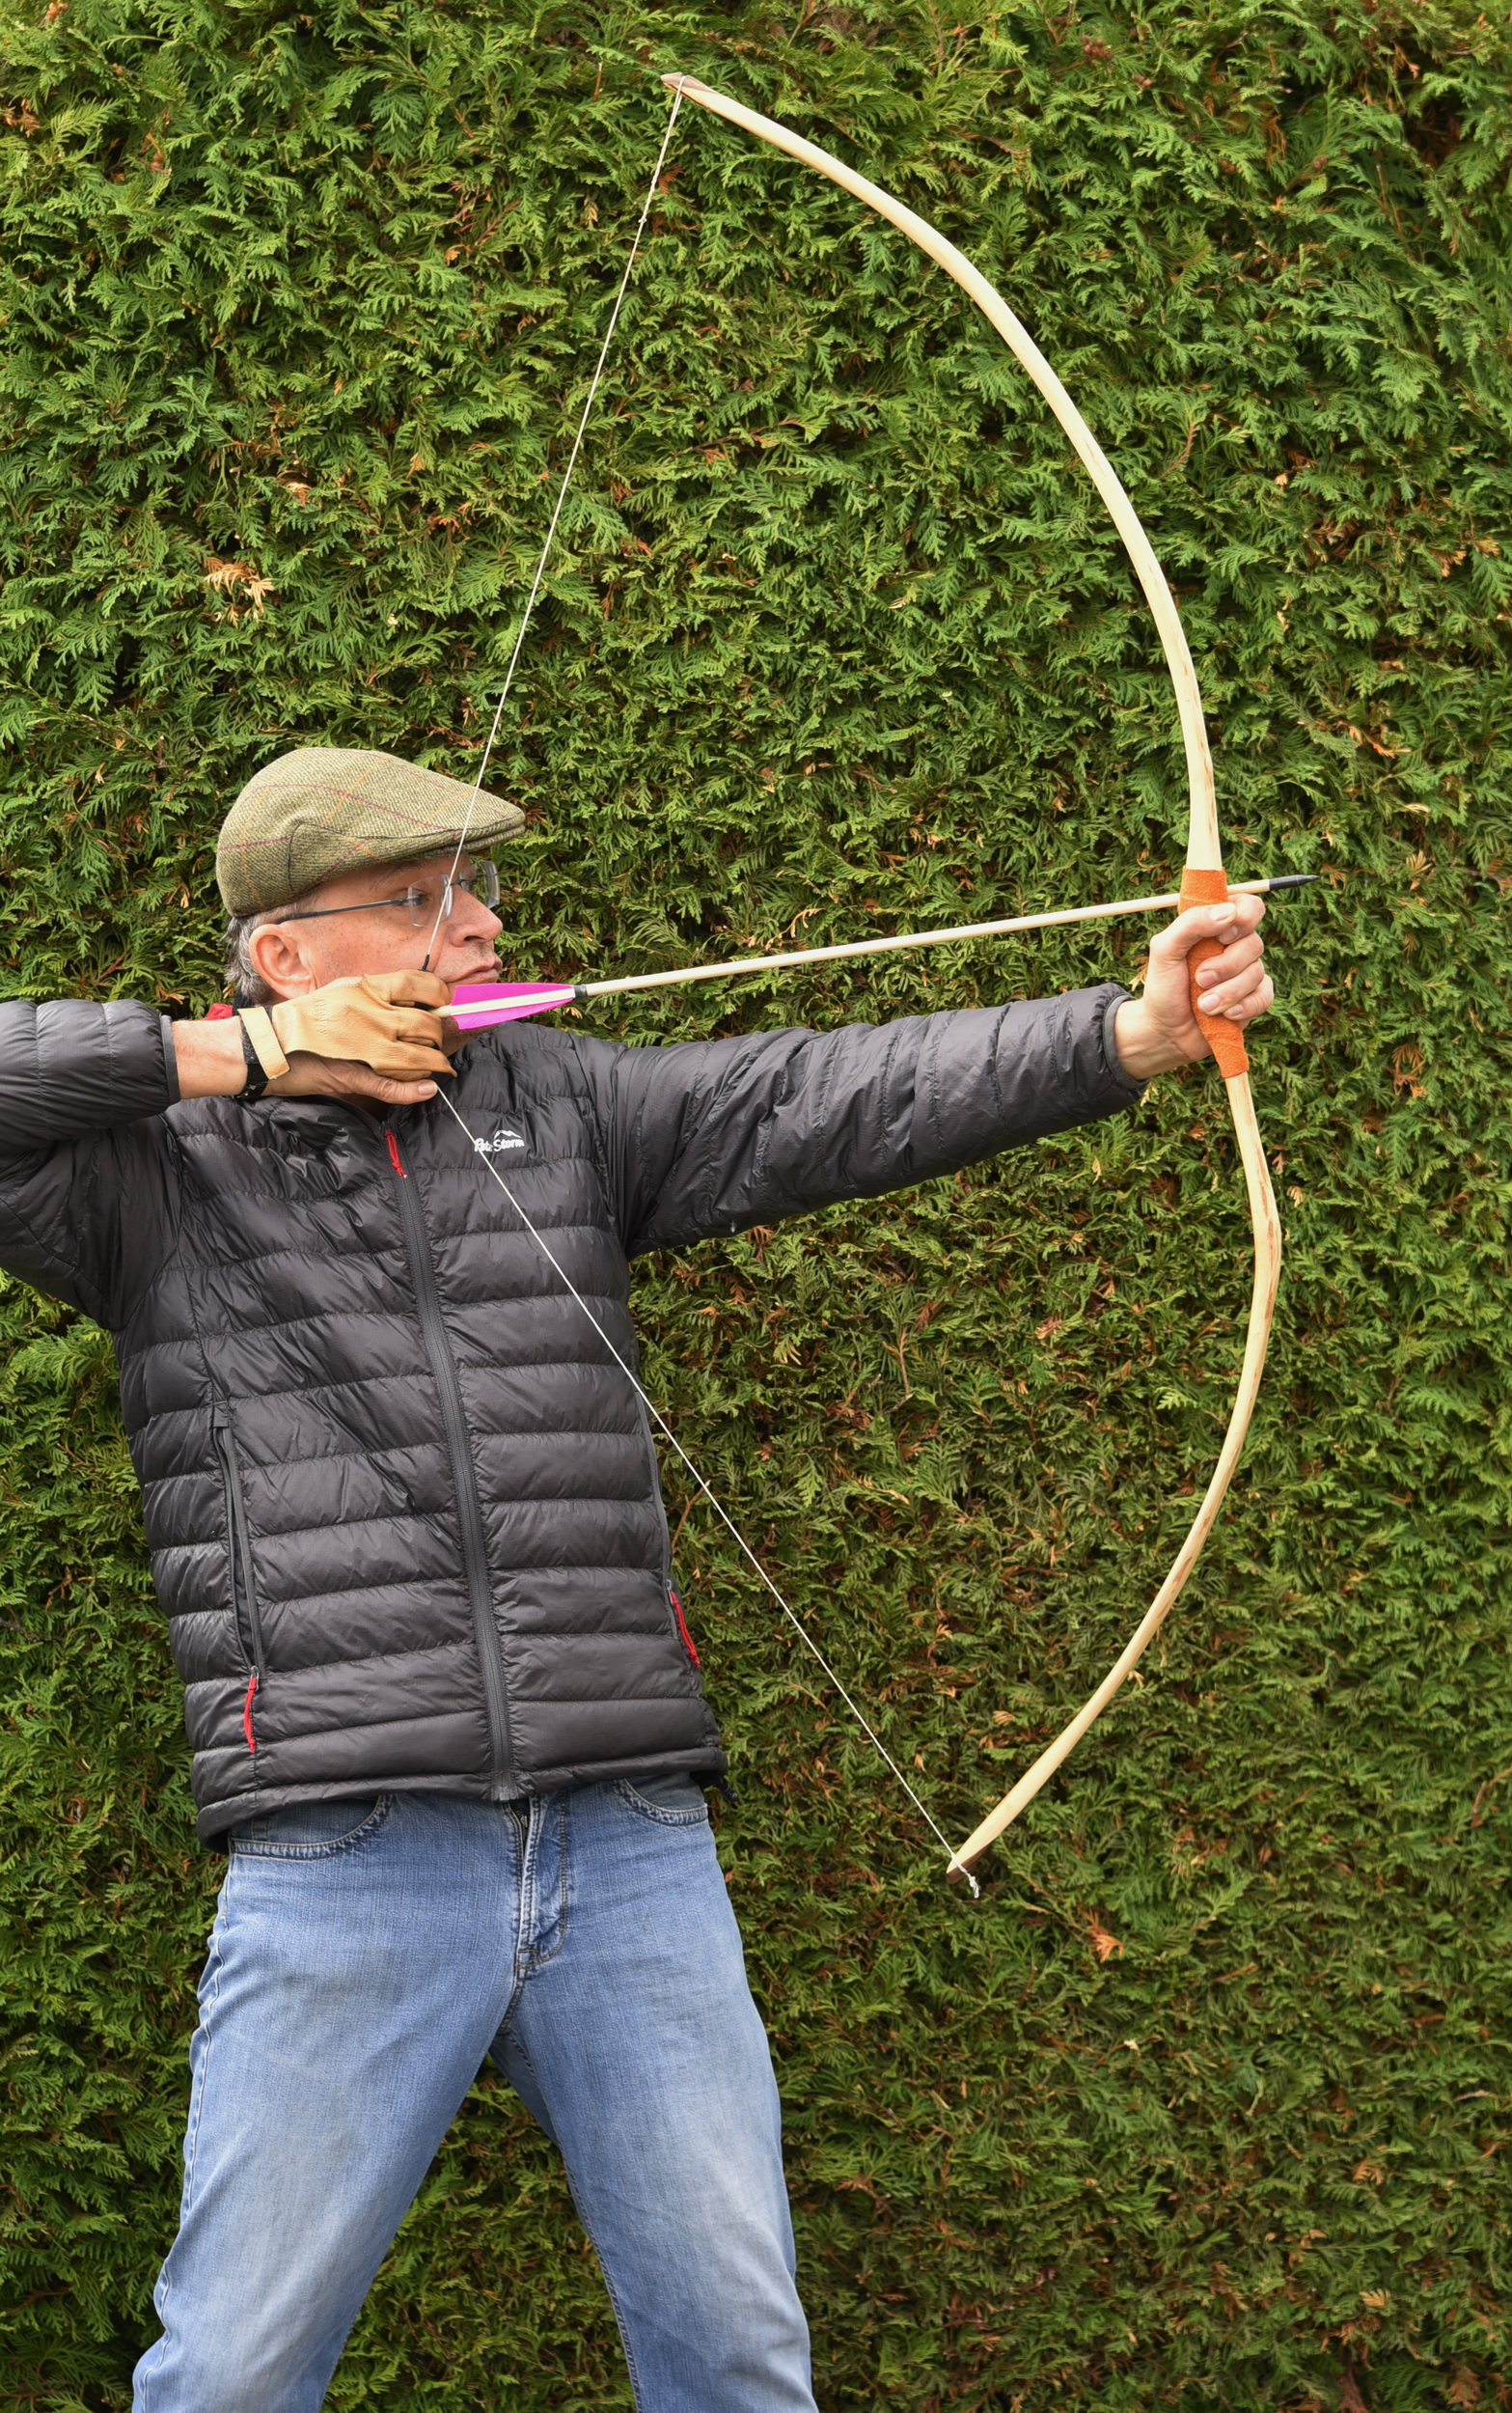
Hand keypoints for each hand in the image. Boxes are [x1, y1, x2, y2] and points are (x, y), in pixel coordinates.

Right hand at [172, 974, 460, 1106]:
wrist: (263, 1045)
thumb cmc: (301, 1019)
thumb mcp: (338, 994)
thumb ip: (371, 994)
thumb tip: (405, 999)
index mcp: (364, 989)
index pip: (418, 984)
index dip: (441, 995)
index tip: (447, 1003)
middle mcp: (369, 1014)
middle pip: (426, 1024)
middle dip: (442, 1035)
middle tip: (445, 1041)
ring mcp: (364, 1046)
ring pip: (418, 1055)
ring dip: (436, 1063)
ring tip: (439, 1067)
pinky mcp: (355, 1074)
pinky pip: (395, 1084)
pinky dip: (416, 1089)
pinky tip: (429, 1088)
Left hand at [1112, 897, 1273, 1082]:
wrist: (1166, 1032)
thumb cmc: (1164, 987)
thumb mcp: (1164, 950)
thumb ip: (1191, 924)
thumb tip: (1229, 912)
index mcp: (1215, 926)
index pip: (1248, 905)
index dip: (1244, 916)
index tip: (1223, 935)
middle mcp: (1235, 946)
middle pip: (1254, 942)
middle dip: (1226, 965)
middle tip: (1199, 979)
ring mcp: (1247, 972)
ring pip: (1256, 972)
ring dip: (1227, 991)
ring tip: (1203, 1005)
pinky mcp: (1254, 998)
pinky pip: (1264, 996)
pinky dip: (1243, 1007)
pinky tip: (1223, 1014)